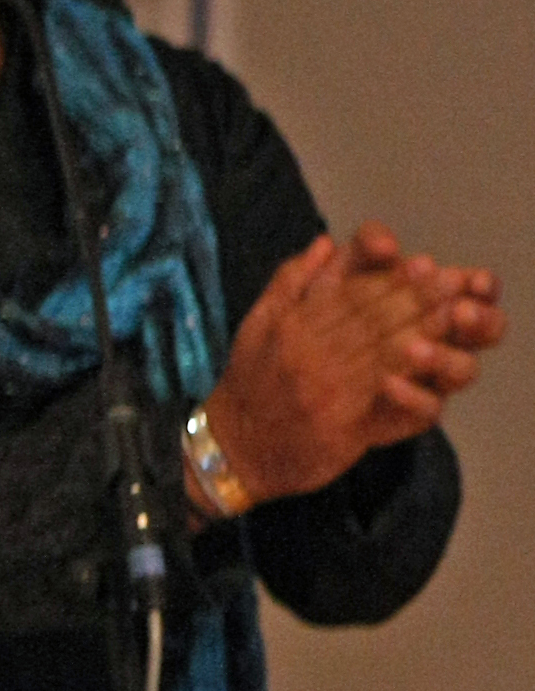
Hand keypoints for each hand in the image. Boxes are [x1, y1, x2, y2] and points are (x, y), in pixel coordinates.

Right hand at [201, 222, 505, 501]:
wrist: (237, 448)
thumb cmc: (250, 384)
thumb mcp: (256, 325)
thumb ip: (289, 282)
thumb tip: (325, 242)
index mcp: (287, 326)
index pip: (346, 294)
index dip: (387, 278)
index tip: (421, 263)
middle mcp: (304, 354)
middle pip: (369, 318)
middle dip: (413, 298)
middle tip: (449, 282)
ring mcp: (322, 389)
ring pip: (379, 350)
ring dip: (420, 329)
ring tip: (453, 312)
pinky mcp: (338, 424)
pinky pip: (381, 392)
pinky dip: (409, 373)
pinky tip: (431, 359)